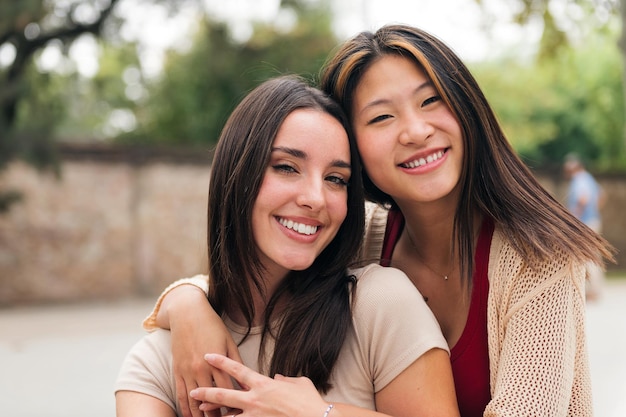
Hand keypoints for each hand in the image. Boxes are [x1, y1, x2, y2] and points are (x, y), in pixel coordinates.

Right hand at [161, 285, 242, 416]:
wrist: (187, 313)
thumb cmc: (212, 325)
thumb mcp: (228, 341)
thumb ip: (236, 362)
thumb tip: (246, 380)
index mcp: (217, 361)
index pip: (228, 390)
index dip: (235, 403)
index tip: (241, 412)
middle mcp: (201, 368)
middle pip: (211, 399)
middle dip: (218, 414)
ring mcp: (187, 370)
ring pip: (194, 400)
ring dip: (200, 415)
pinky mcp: (176, 370)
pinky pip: (180, 394)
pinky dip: (185, 408)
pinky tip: (190, 416)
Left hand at [190, 354, 328, 416]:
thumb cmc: (309, 401)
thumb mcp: (298, 383)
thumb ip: (285, 380)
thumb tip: (278, 379)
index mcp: (264, 384)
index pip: (237, 370)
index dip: (221, 362)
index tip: (208, 356)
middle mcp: (255, 399)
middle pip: (224, 395)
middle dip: (206, 392)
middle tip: (193, 391)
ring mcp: (255, 416)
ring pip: (228, 416)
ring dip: (213, 414)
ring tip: (200, 411)